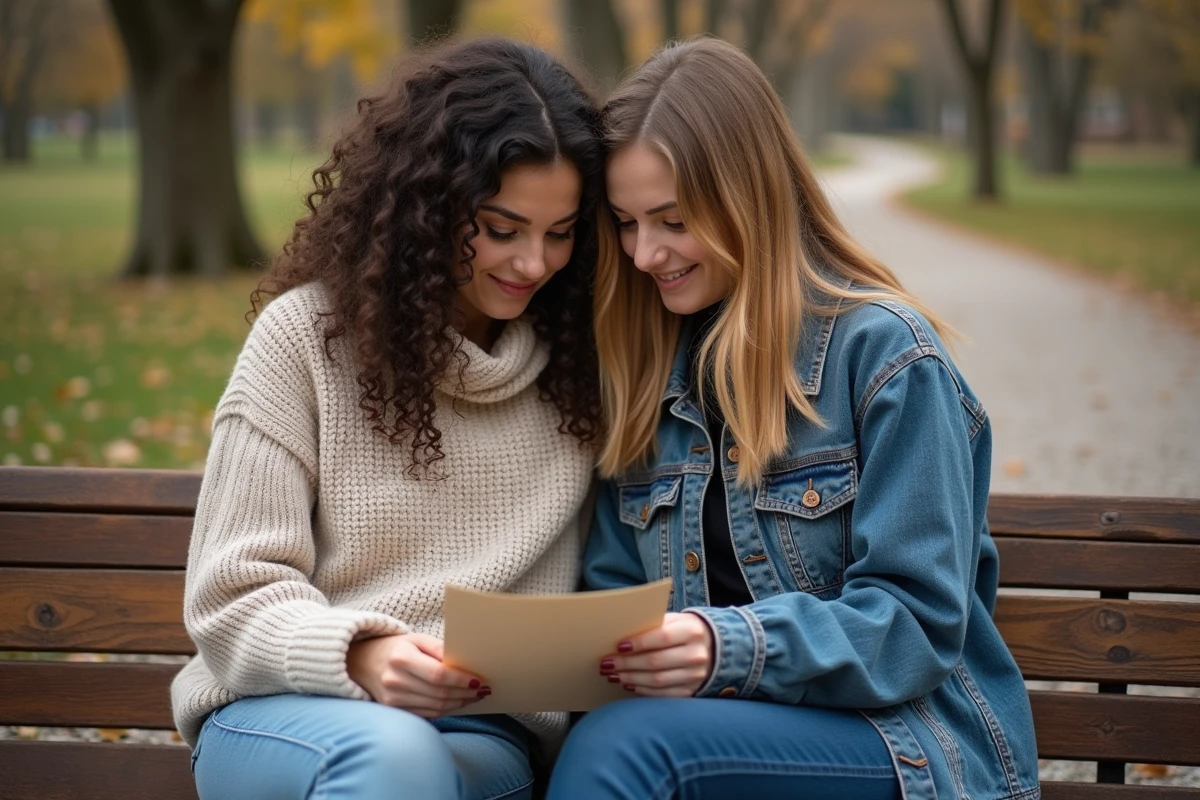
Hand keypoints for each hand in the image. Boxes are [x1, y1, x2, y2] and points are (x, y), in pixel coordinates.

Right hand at [347, 632, 488, 717]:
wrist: (360, 662)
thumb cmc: (395, 648)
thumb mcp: (416, 639)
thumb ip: (439, 649)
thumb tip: (465, 662)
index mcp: (402, 659)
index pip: (438, 675)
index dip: (461, 680)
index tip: (479, 680)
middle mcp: (395, 681)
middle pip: (439, 694)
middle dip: (465, 694)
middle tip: (483, 690)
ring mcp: (392, 699)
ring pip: (435, 707)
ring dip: (458, 704)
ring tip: (473, 697)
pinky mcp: (394, 710)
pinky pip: (426, 714)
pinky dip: (445, 710)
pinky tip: (456, 703)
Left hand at [598, 612, 713, 696]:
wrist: (714, 647)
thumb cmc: (684, 630)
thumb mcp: (675, 621)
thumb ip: (653, 626)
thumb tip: (622, 638)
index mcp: (691, 631)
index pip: (662, 638)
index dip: (638, 643)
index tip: (618, 646)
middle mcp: (696, 655)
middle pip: (656, 662)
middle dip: (627, 664)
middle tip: (606, 664)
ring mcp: (695, 676)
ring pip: (657, 681)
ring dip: (631, 679)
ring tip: (613, 675)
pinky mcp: (691, 691)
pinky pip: (663, 694)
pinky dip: (643, 690)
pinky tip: (629, 684)